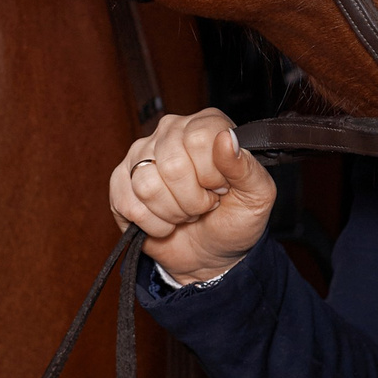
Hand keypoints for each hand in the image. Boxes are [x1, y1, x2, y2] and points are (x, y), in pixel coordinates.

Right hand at [108, 109, 277, 286]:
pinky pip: (128, 204)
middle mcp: (172, 131)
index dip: (212, 174)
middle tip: (204, 204)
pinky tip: (166, 220)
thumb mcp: (257, 196)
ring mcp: (141, 153)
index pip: (200, 139)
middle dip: (193, 199)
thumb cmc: (235, 220)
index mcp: (207, 125)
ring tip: (185, 211)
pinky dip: (153, 224)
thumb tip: (226, 139)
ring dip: (173, 212)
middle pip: (172, 165)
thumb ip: (246, 166)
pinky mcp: (120, 180)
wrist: (210, 253)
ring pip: (147, 185)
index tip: (221, 188)